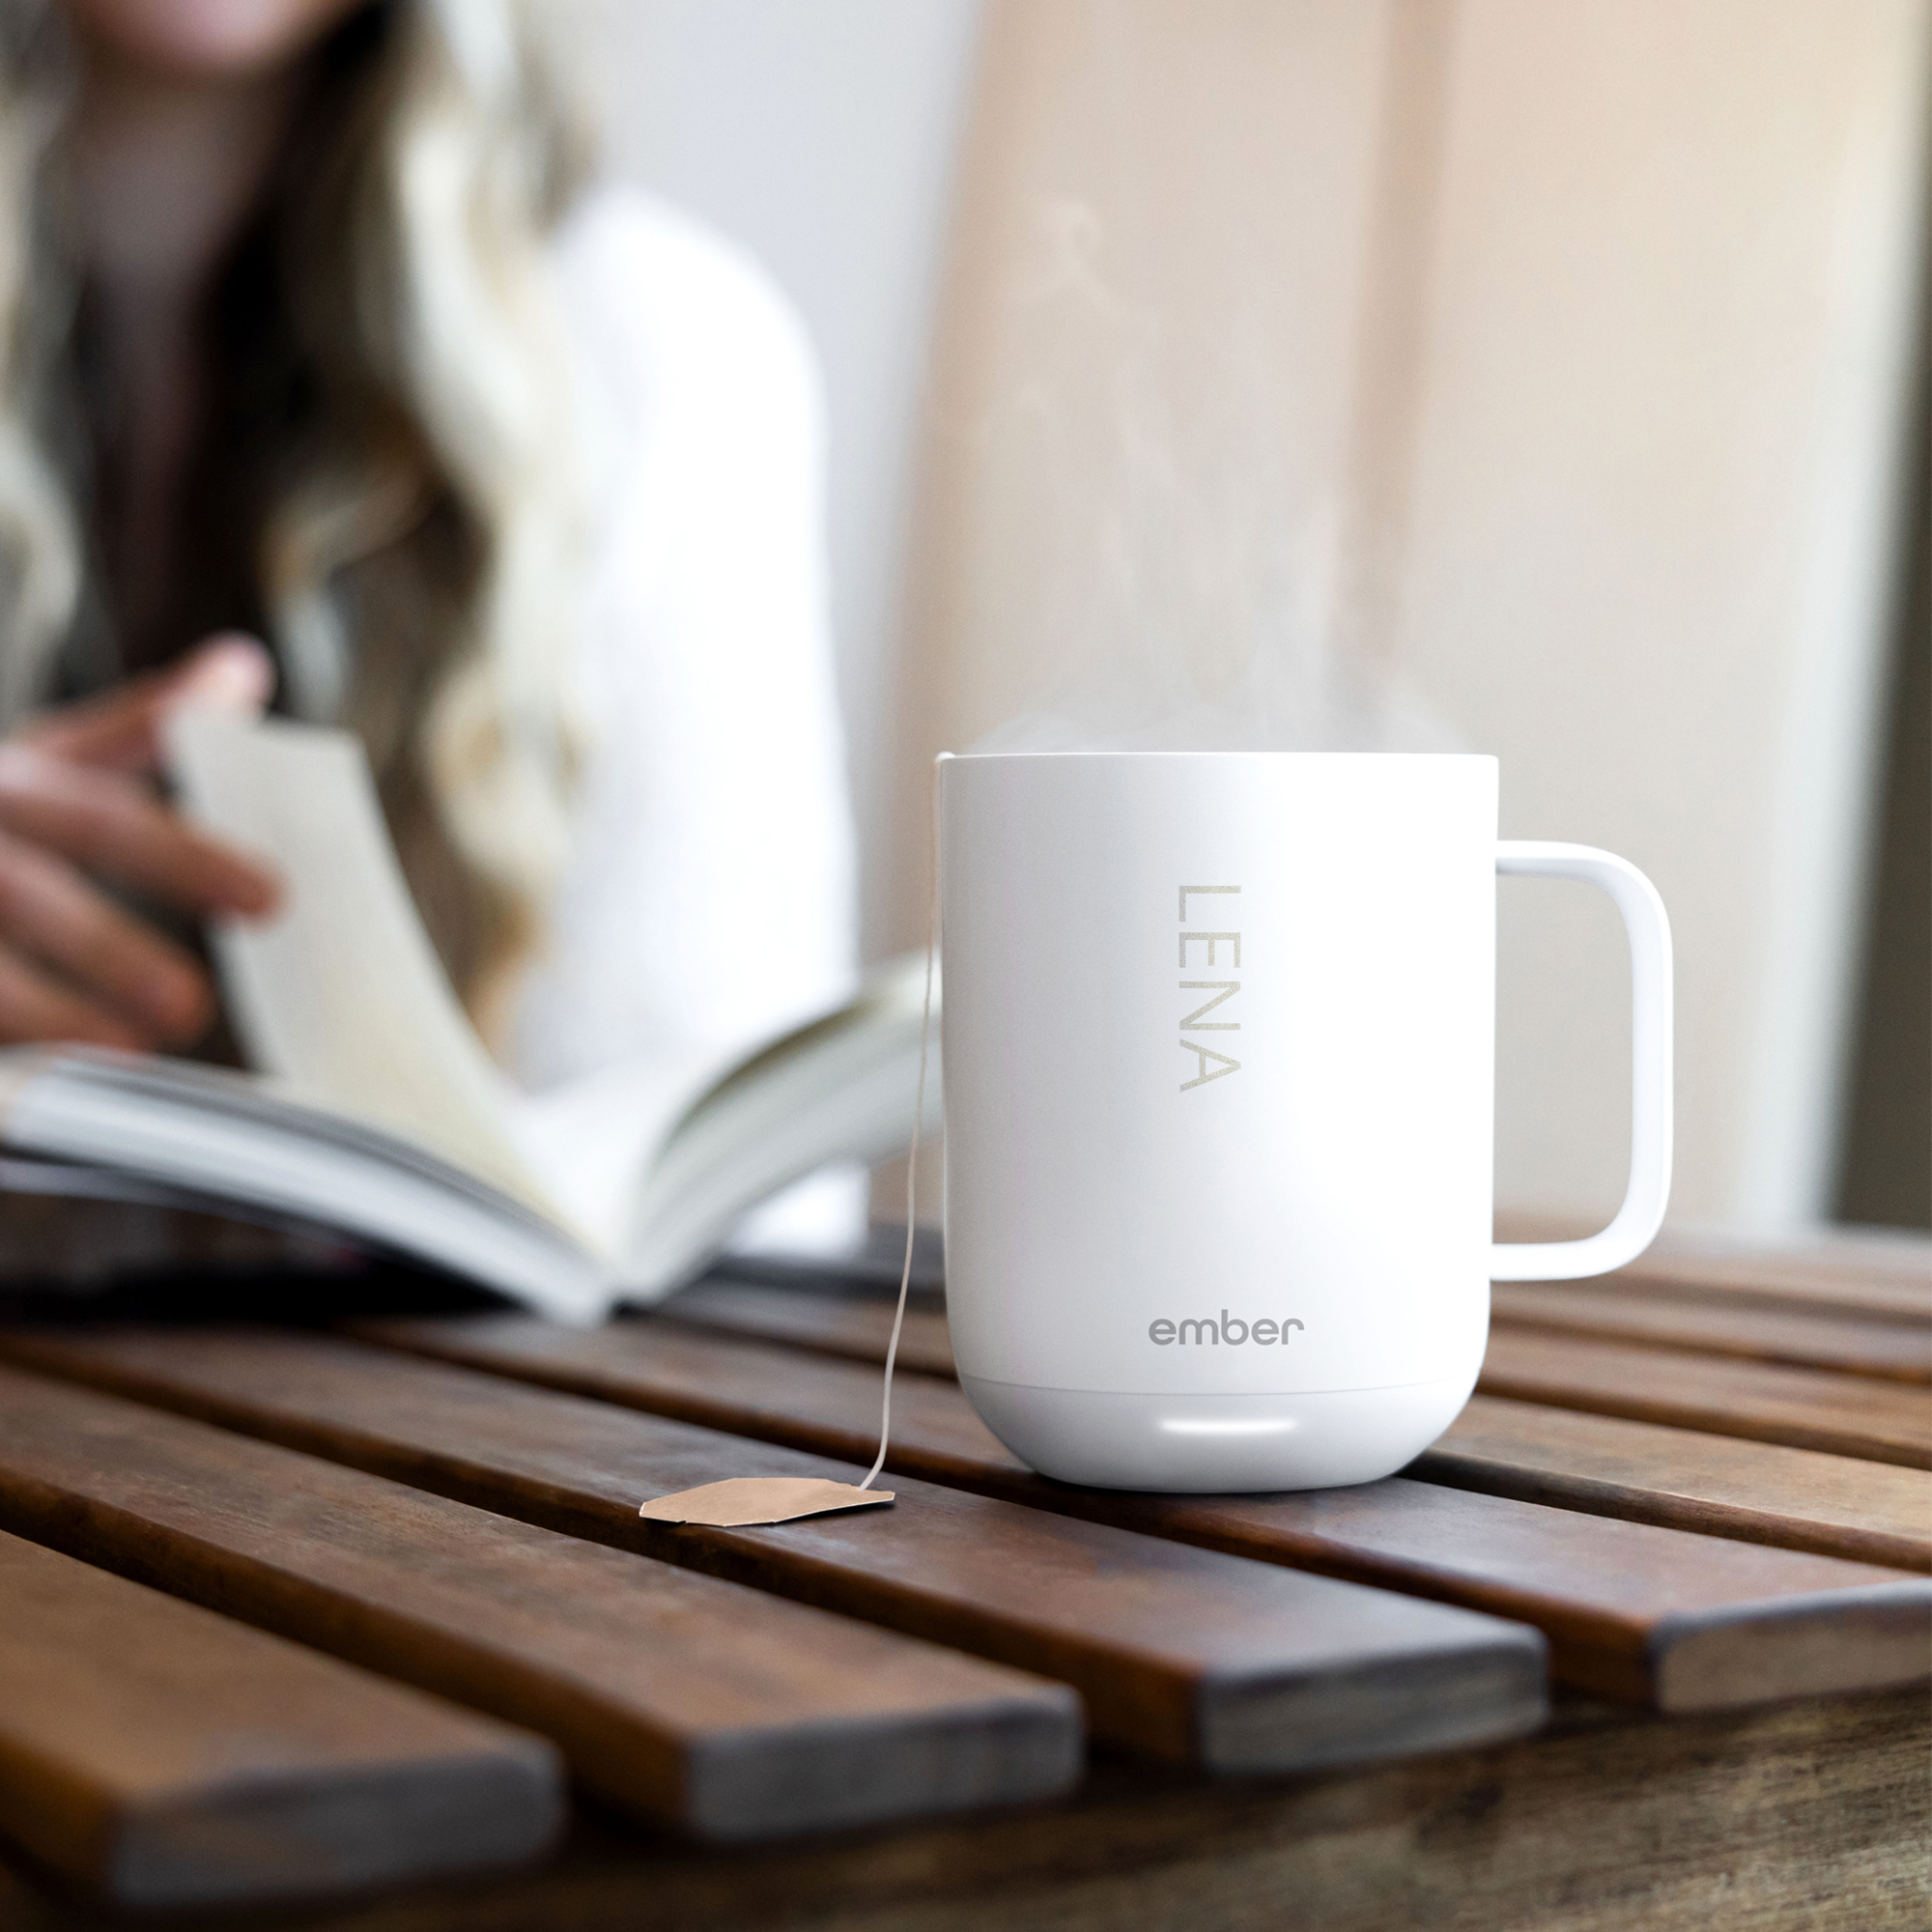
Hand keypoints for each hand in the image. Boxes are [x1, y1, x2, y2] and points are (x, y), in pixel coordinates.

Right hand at [0, 634, 282, 1050]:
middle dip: (109, 950)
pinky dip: (1, 1047)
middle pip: (28, 894)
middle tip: (191, 1008)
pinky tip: (33, 1085)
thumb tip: (244, 667)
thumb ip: (137, 726)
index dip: (184, 857)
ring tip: (127, 1055)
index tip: (270, 899)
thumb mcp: (40, 754)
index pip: (102, 817)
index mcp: (7, 781)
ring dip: (46, 1012)